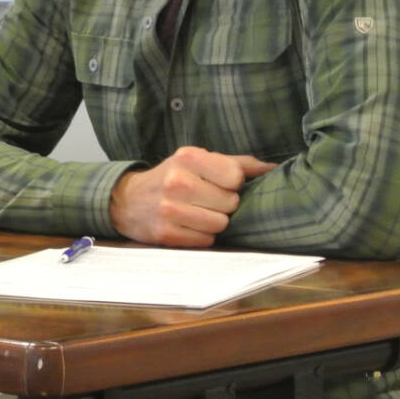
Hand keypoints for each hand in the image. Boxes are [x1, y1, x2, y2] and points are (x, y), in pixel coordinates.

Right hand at [108, 146, 275, 245]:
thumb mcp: (197, 161)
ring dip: (213, 222)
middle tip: (205, 200)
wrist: (125, 200)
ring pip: (220, 224)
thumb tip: (274, 169)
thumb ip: (236, 163)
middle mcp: (177, 181)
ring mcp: (169, 209)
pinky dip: (201, 236)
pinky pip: (206, 240)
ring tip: (197, 213)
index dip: (232, 183)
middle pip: (230, 203)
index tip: (219, 184)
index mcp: (188, 157)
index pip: (236, 177)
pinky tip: (187, 225)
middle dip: (223, 204)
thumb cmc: (171, 177)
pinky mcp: (166, 234)